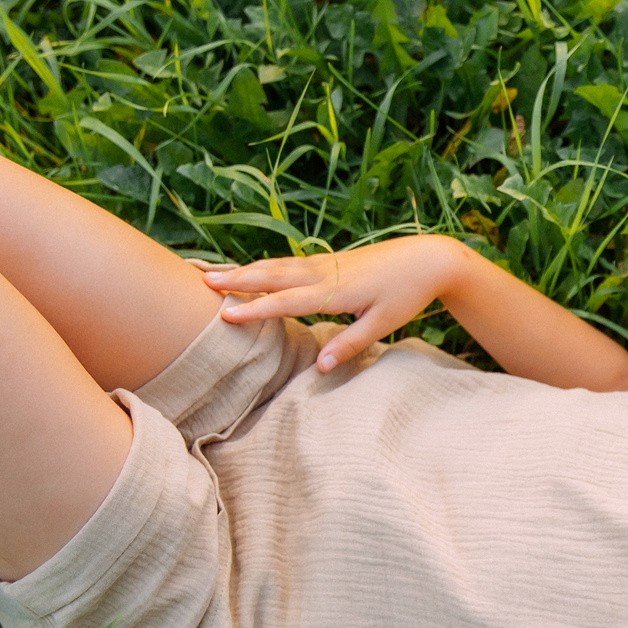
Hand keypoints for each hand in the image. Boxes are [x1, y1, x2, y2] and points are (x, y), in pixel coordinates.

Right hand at [201, 235, 470, 372]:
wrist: (426, 259)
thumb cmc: (407, 294)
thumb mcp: (383, 324)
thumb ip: (350, 344)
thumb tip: (321, 368)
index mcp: (334, 292)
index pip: (286, 302)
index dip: (255, 309)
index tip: (224, 315)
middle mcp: (324, 274)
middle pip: (272, 276)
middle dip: (237, 280)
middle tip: (201, 281)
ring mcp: (325, 264)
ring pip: (277, 266)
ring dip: (245, 269)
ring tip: (213, 273)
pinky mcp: (330, 261)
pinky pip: (289, 263)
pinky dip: (265, 265)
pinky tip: (252, 268)